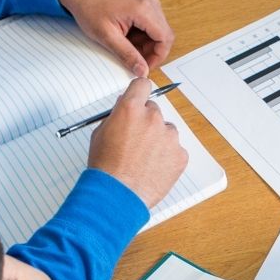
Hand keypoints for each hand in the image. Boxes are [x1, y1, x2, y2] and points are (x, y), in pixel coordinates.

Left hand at [57, 0, 175, 72]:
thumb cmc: (88, 6)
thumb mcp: (107, 36)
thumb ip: (127, 55)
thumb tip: (142, 71)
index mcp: (144, 8)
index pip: (165, 38)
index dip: (158, 56)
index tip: (145, 66)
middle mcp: (151, 0)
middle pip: (163, 32)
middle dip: (151, 49)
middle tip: (134, 58)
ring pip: (158, 26)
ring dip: (146, 40)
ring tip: (126, 44)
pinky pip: (151, 18)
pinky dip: (142, 30)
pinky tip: (127, 34)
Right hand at [86, 78, 186, 208]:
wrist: (118, 195)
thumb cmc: (106, 167)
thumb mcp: (100, 134)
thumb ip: (115, 116)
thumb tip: (124, 106)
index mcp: (131, 109)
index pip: (142, 85)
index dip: (139, 92)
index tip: (139, 97)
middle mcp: (153, 118)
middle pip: (153, 110)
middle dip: (145, 121)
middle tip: (135, 140)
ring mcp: (169, 137)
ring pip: (165, 131)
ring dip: (157, 140)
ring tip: (142, 159)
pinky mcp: (180, 154)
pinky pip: (174, 149)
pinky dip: (166, 157)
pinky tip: (152, 168)